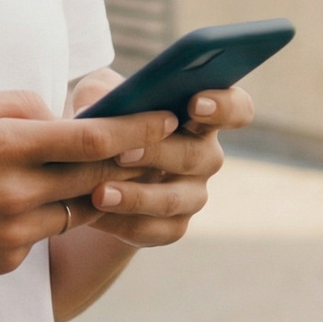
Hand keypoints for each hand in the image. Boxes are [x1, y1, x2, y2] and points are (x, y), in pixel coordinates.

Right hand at [0, 89, 179, 282]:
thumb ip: (15, 104)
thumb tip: (58, 113)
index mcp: (4, 145)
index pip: (92, 138)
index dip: (137, 129)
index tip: (166, 118)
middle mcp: (16, 192)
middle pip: (97, 176)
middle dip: (130, 161)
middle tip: (155, 144)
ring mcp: (13, 233)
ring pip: (76, 209)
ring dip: (88, 190)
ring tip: (90, 171)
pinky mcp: (5, 261)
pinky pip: (42, 234)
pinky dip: (44, 215)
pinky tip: (20, 203)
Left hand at [69, 75, 254, 248]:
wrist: (86, 172)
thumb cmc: (104, 121)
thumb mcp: (97, 96)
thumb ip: (99, 91)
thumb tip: (96, 106)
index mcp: (198, 116)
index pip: (236, 109)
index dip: (224, 107)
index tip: (195, 105)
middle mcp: (203, 156)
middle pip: (196, 156)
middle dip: (157, 153)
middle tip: (121, 153)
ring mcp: (192, 195)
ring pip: (173, 200)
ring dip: (136, 197)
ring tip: (99, 194)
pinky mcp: (171, 227)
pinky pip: (152, 230)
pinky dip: (120, 222)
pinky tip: (94, 213)